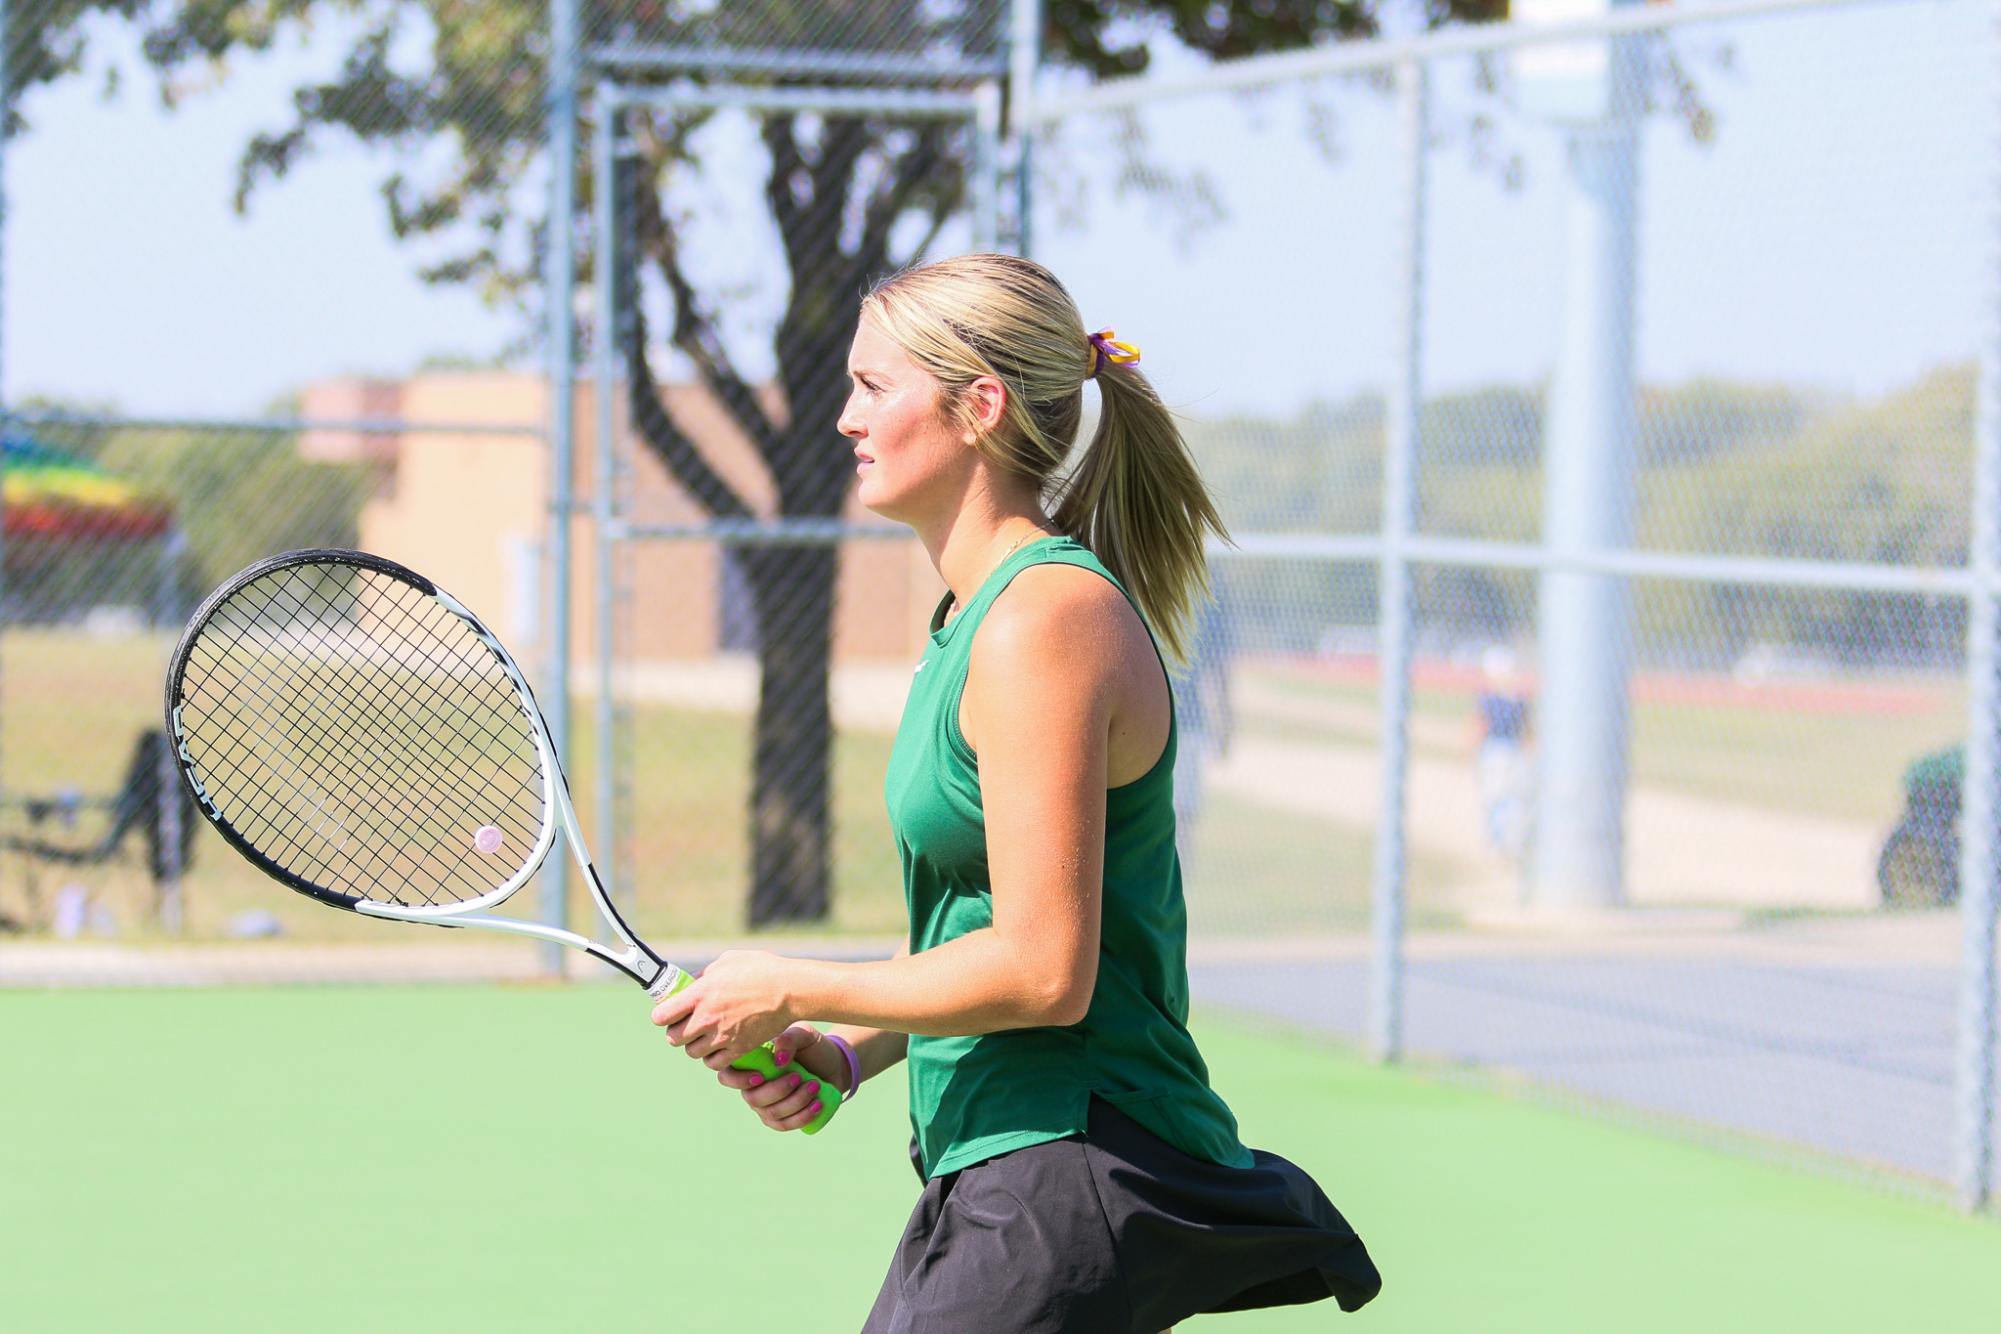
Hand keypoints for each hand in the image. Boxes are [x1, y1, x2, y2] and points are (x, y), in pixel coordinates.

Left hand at [650, 949, 796, 1068]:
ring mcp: (722, 1036)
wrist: (790, 990)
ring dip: (695, 1045)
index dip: (662, 1015)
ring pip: (692, 1053)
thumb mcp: (727, 962)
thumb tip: (691, 984)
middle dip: (676, 1032)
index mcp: (700, 993)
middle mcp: (707, 1018)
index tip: (669, 1012)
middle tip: (686, 1025)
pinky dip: (713, 1057)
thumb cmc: (761, 969)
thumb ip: (704, 975)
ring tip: (705, 1035)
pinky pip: (714, 1063)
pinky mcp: (738, 1048)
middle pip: (673, 1039)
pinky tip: (719, 1046)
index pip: (661, 1016)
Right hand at [713, 1025, 847, 1132]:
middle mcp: (753, 1087)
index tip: (761, 1076)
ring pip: (771, 1113)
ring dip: (795, 1101)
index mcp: (751, 1064)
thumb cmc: (812, 1047)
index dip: (737, 1080)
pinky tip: (818, 1104)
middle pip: (752, 1099)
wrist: (833, 1065)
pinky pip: (785, 1125)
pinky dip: (802, 1116)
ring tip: (815, 1085)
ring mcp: (765, 1106)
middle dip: (778, 1090)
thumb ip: (789, 1039)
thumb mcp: (804, 1035)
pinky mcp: (781, 1119)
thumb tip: (778, 1060)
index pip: (727, 1076)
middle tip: (800, 1076)